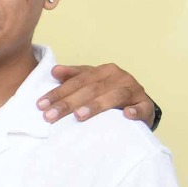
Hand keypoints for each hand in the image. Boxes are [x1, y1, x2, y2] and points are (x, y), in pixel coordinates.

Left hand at [39, 64, 156, 123]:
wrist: (139, 106)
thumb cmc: (110, 94)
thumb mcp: (91, 84)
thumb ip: (74, 77)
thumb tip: (54, 71)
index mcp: (104, 71)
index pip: (78, 81)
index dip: (59, 92)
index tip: (41, 105)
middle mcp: (120, 77)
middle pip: (91, 90)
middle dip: (69, 103)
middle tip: (50, 116)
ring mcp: (134, 91)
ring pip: (114, 97)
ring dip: (96, 106)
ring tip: (79, 116)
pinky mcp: (146, 106)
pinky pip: (141, 108)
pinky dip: (135, 111)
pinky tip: (126, 115)